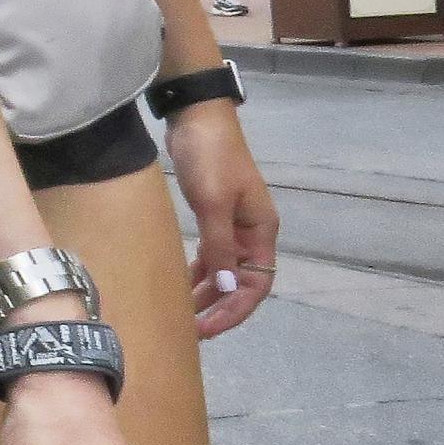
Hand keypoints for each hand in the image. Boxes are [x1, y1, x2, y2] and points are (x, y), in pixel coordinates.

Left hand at [167, 99, 278, 336]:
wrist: (195, 114)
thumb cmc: (208, 156)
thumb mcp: (213, 202)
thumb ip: (219, 245)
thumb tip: (225, 285)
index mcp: (261, 230)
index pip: (256, 284)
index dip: (234, 309)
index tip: (208, 329)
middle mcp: (252, 231)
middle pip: (241, 280)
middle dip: (219, 306)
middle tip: (190, 329)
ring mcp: (232, 222)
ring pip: (224, 268)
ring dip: (207, 290)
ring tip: (183, 313)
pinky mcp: (212, 212)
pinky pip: (210, 252)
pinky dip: (199, 269)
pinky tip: (182, 283)